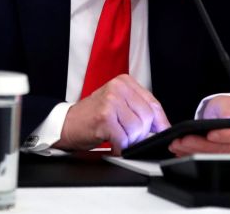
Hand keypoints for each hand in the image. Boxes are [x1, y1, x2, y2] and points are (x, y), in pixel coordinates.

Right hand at [53, 74, 170, 153]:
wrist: (67, 123)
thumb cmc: (93, 115)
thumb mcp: (118, 104)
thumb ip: (139, 109)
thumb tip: (161, 126)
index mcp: (125, 82)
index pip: (153, 103)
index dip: (160, 122)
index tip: (162, 132)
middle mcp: (118, 88)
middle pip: (147, 117)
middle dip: (142, 134)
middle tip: (129, 137)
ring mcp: (111, 101)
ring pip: (137, 129)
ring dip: (129, 141)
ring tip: (118, 138)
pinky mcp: (104, 117)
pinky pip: (123, 139)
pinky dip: (120, 147)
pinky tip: (113, 144)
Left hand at [168, 95, 229, 155]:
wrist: (227, 115)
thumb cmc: (227, 109)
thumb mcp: (226, 103)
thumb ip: (226, 110)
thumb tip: (226, 118)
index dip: (223, 136)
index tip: (209, 134)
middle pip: (222, 149)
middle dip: (200, 145)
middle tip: (183, 141)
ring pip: (213, 157)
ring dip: (193, 152)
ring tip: (178, 145)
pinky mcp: (224, 159)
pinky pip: (208, 159)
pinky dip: (193, 155)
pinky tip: (182, 151)